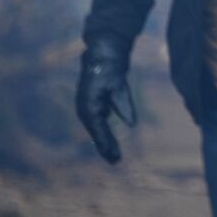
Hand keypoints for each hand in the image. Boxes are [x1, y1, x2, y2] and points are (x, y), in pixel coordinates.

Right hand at [75, 37, 134, 163]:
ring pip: (97, 130)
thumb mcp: (119, 86)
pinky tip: (112, 144)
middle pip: (96, 132)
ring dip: (105, 143)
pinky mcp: (93, 106)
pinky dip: (105, 134)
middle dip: (105, 147)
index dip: (105, 142)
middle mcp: (84, 108)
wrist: (103, 55)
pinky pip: (99, 124)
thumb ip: (124, 105)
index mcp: (88, 104)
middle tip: (116, 162)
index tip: (113, 154)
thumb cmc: (110, 68)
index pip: (98, 128)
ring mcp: (87, 107)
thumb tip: (131, 124)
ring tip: (115, 157)